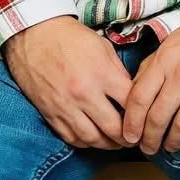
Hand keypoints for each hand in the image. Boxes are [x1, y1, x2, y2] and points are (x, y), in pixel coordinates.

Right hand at [3, 17, 131, 148]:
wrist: (34, 35)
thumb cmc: (70, 38)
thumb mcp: (103, 47)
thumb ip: (118, 73)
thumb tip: (130, 94)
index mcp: (101, 74)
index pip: (131, 103)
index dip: (142, 112)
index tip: (146, 117)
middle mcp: (84, 94)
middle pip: (114, 128)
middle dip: (129, 137)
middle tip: (135, 138)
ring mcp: (66, 106)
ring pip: (93, 139)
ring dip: (108, 144)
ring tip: (116, 142)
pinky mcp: (50, 113)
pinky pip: (71, 138)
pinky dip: (86, 142)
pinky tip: (94, 138)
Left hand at [121, 5, 179, 153]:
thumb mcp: (174, 42)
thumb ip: (153, 65)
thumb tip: (134, 91)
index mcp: (166, 60)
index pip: (138, 99)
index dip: (131, 123)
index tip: (129, 137)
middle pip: (157, 118)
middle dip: (149, 140)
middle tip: (148, 149)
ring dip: (173, 142)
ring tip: (171, 146)